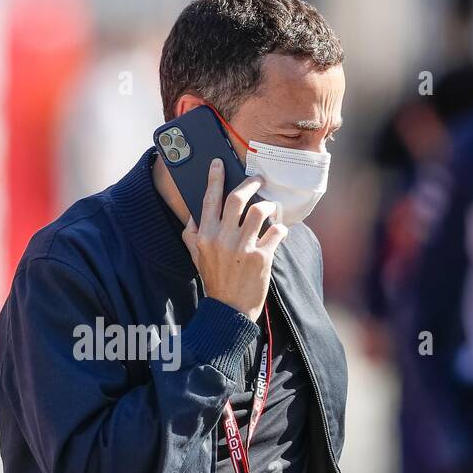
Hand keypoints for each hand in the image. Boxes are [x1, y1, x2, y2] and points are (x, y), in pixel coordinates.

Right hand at [181, 158, 287, 320]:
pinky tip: (278, 231)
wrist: (229, 309)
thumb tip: (194, 212)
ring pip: (260, 211)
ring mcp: (243, 248)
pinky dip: (280, 228)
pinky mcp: (262, 257)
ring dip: (269, 205)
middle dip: (250, 184)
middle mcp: (222, 239)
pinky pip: (277, 231)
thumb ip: (192, 233)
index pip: (209, 199)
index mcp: (204, 236)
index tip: (219, 163)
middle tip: (258, 180)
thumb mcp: (196, 256)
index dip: (215, 178)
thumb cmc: (214, 280)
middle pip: (237, 199)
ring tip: (271, 207)